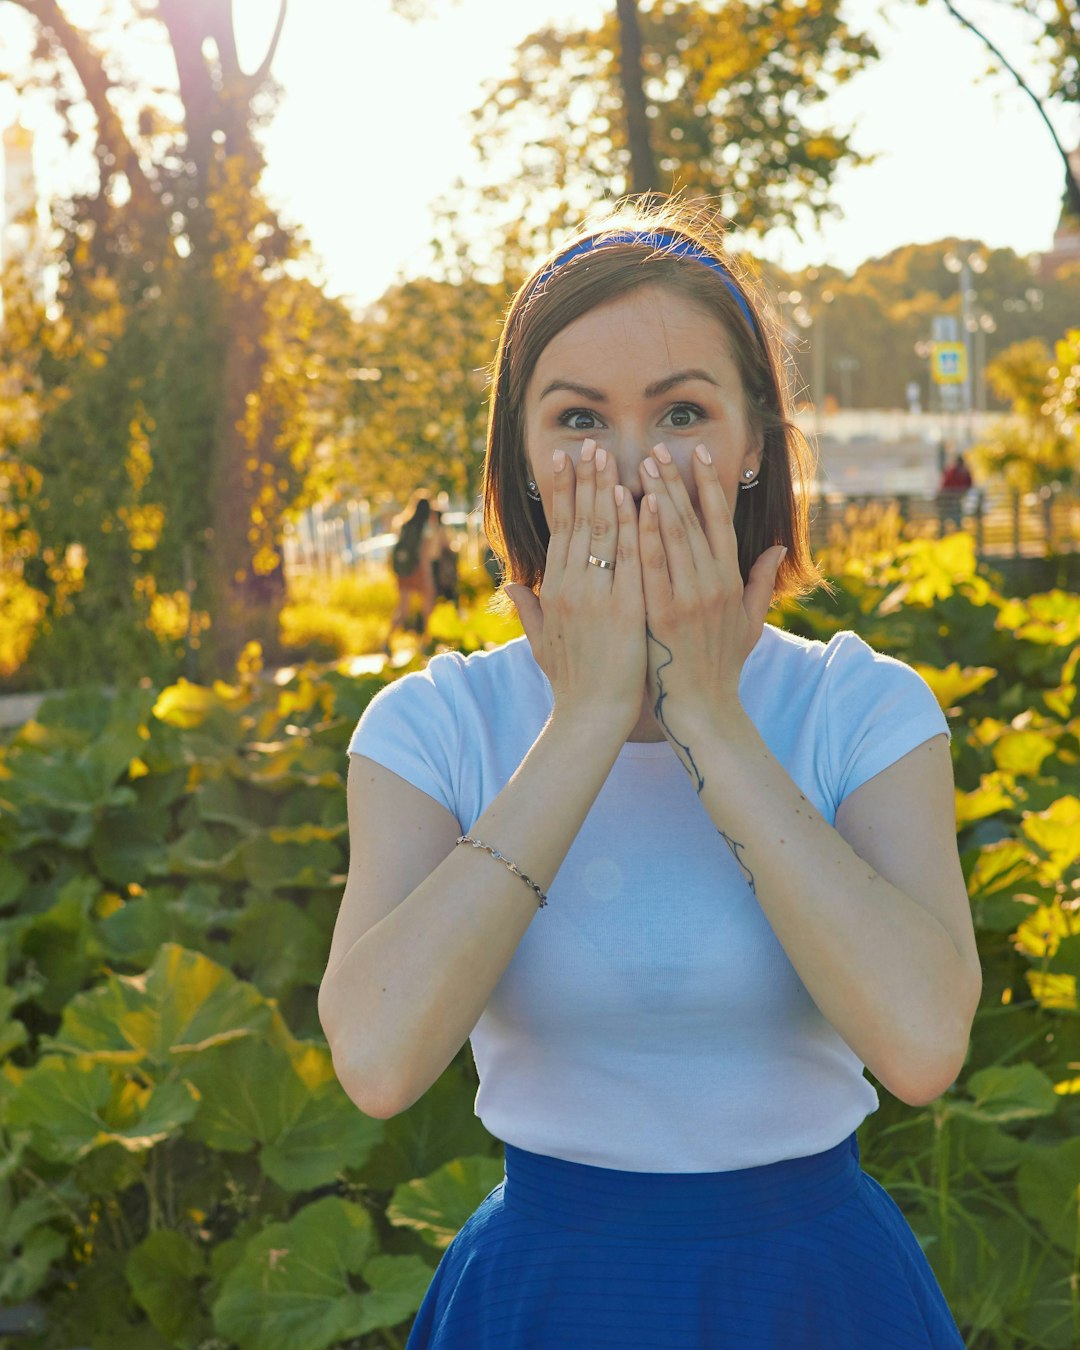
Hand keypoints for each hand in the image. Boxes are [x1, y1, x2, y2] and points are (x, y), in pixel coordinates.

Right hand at [506, 439, 646, 738]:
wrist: (591, 717)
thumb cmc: (572, 683)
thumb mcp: (542, 644)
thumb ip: (529, 612)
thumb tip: (511, 588)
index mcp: (553, 591)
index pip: (558, 531)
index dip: (562, 494)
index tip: (565, 461)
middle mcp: (570, 588)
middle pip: (578, 523)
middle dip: (585, 480)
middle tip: (591, 443)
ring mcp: (596, 597)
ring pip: (602, 533)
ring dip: (607, 491)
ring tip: (612, 457)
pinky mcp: (623, 609)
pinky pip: (629, 560)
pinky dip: (632, 528)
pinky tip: (636, 499)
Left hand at [637, 441, 784, 752]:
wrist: (703, 711)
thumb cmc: (721, 669)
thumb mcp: (749, 624)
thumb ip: (761, 584)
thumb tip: (775, 548)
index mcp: (731, 583)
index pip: (721, 523)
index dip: (710, 487)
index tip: (698, 456)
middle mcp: (713, 585)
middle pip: (694, 522)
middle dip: (676, 482)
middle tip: (658, 447)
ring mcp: (689, 599)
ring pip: (674, 537)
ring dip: (659, 497)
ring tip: (643, 464)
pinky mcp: (663, 615)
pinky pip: (653, 567)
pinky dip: (646, 535)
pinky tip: (636, 508)